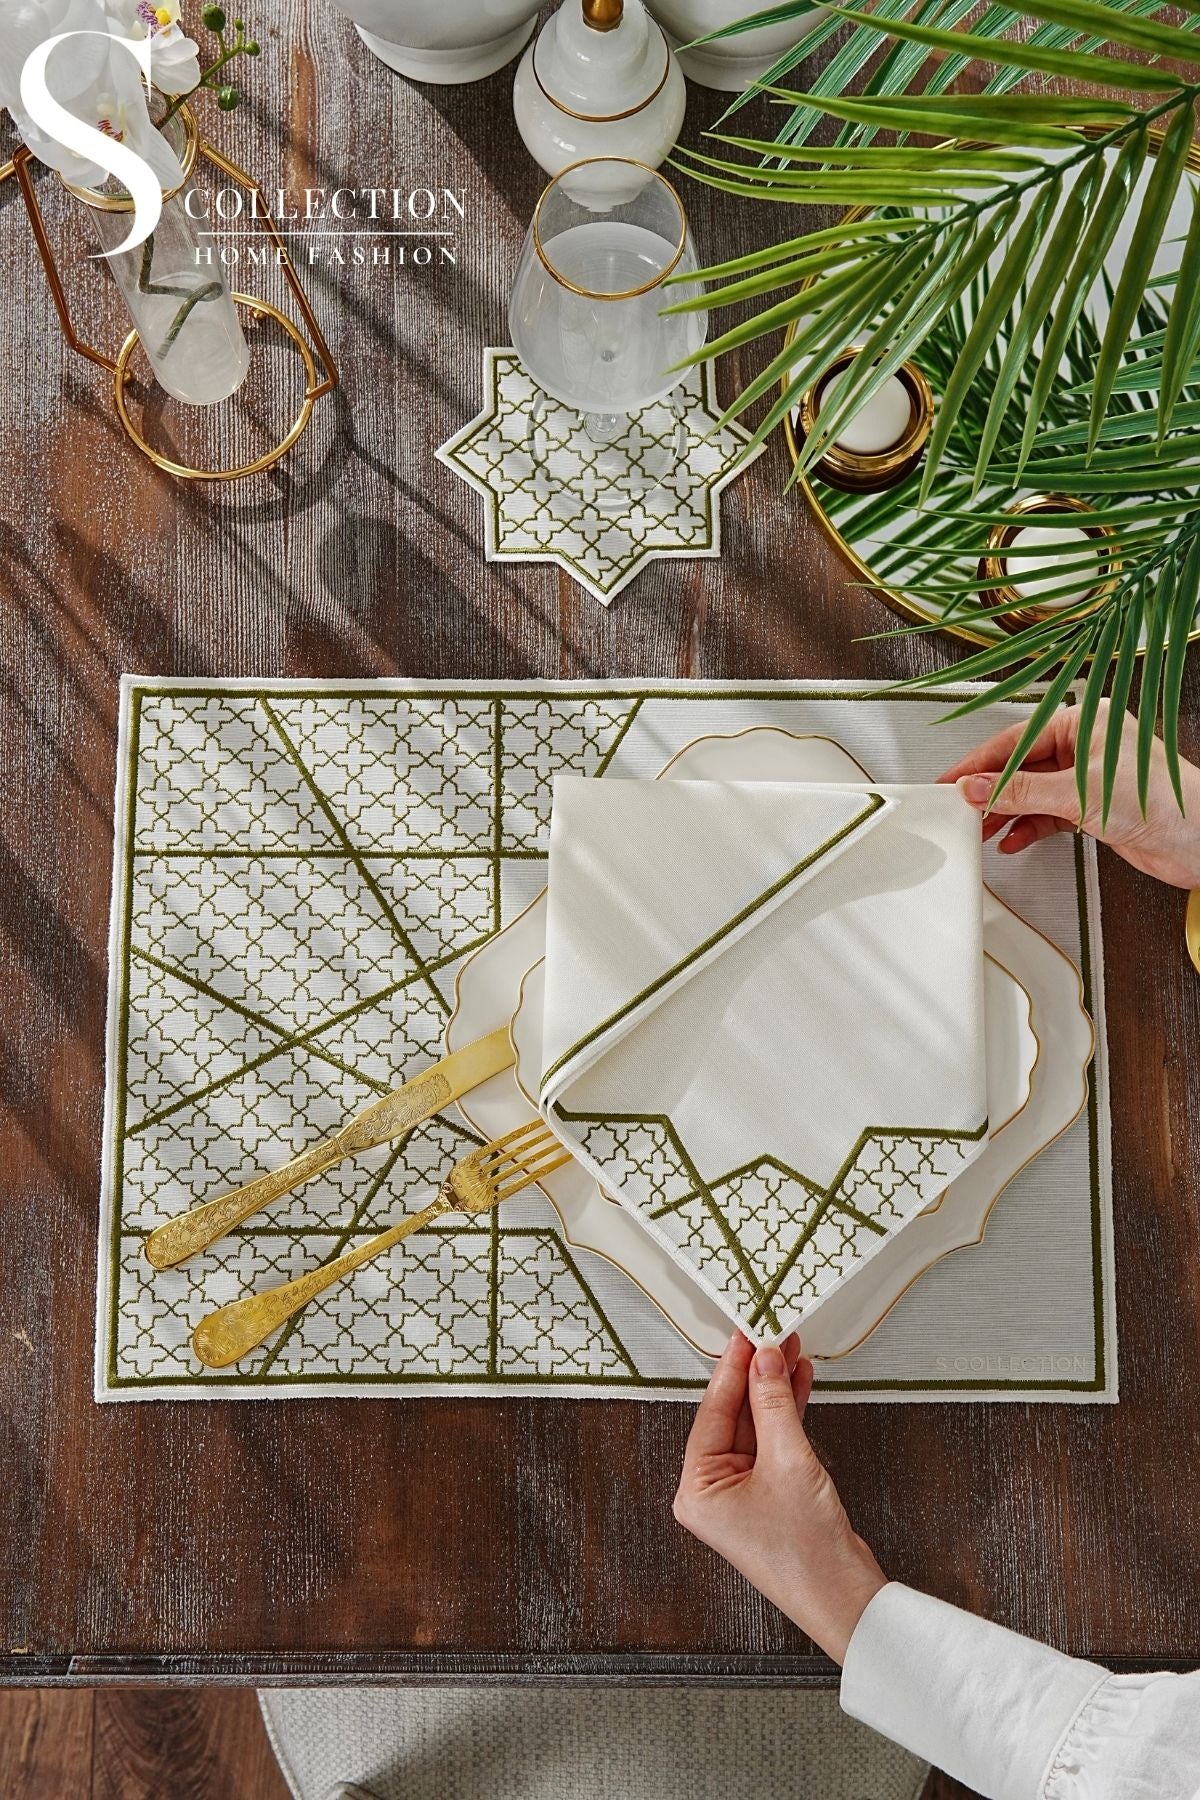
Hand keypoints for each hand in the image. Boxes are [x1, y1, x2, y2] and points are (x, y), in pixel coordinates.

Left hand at [673, 1333, 886, 1663]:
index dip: (732, 1369)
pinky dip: (787, 1413)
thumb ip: (774, 1404)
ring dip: (775, 1389)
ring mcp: (742, 1493)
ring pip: (757, 1425)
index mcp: (698, 1489)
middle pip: (733, 1416)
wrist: (846, 1599)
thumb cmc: (807, 1553)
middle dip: (757, 1375)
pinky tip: (798, 1382)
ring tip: (791, 1350)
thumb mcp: (789, 1462)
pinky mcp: (770, 1493)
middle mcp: (713, 1491)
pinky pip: (774, 1441)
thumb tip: (764, 1360)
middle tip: (771, 1335)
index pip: (712, 1413)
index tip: (745, 1335)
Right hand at [939, 700, 1199, 889]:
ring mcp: (1087, 778)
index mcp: (1084, 722)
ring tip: (979, 827)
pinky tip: (1012, 839)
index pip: (1017, 739)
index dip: (980, 762)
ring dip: (1005, 812)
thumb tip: (977, 787)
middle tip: (959, 807)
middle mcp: (1084, 746)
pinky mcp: (1092, 808)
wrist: (1198, 840)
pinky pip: (1047, 814)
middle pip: (1021, 766)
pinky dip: (1028, 827)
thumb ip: (1021, 792)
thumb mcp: (1078, 793)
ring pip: (1031, 792)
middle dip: (989, 791)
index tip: (952, 780)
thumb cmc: (1162, 799)